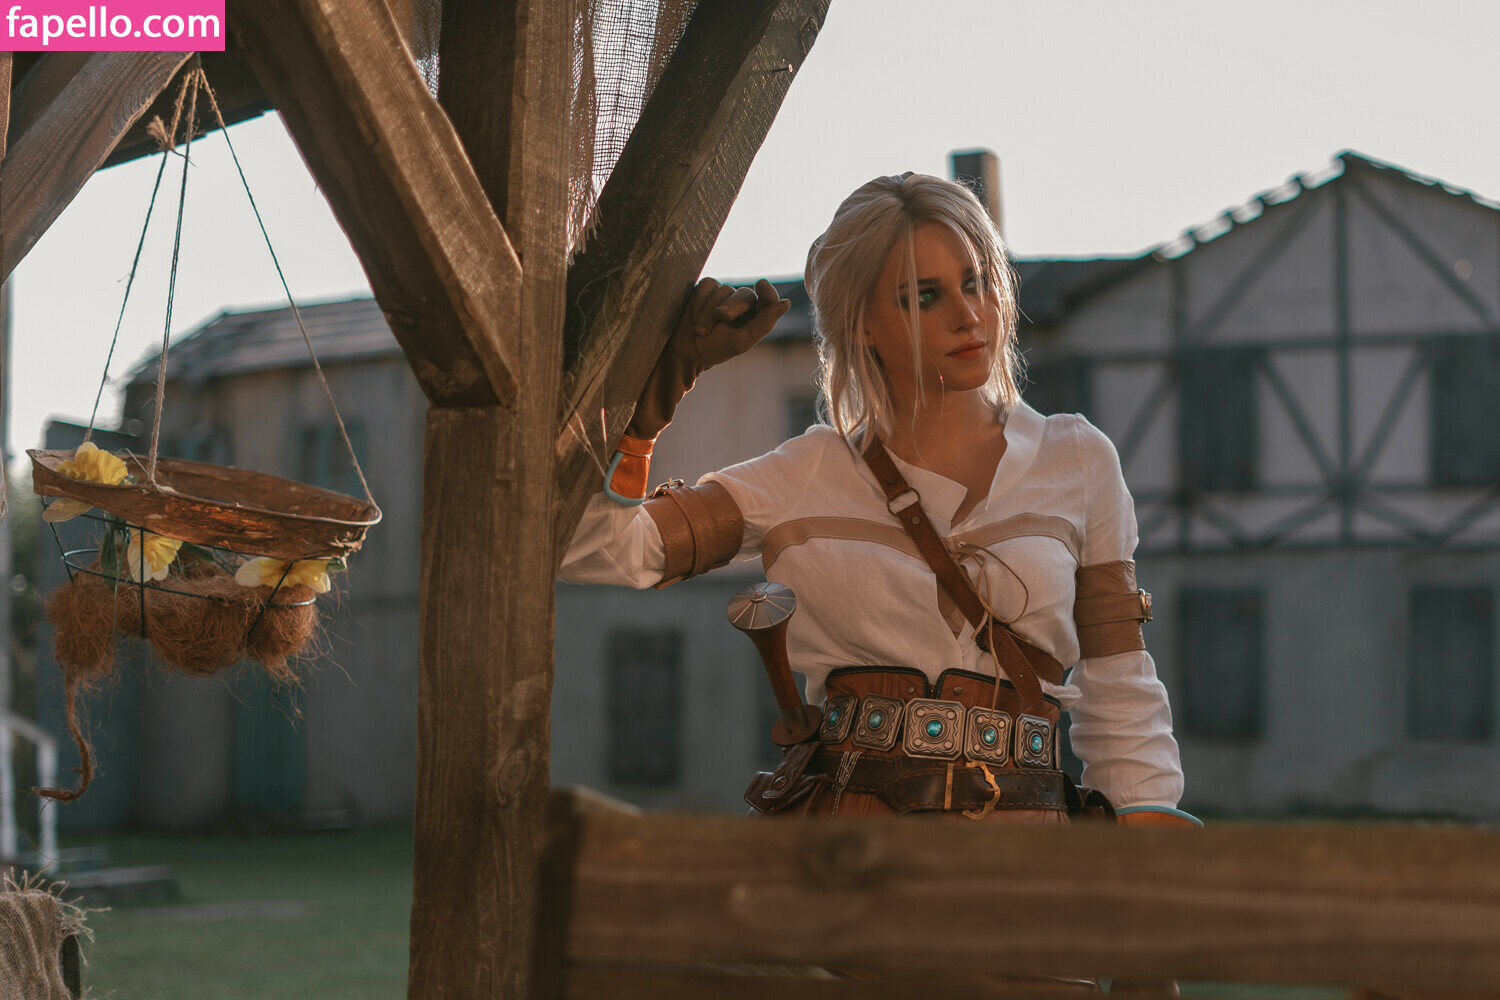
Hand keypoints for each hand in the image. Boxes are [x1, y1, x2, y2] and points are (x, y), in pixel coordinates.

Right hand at [627, 277, 790, 440]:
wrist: (684, 350)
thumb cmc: (715, 348)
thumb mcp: (741, 341)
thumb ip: (764, 323)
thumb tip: (786, 303)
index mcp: (756, 315)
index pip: (768, 298)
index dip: (768, 292)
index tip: (761, 285)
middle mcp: (742, 301)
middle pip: (745, 294)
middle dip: (733, 305)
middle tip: (721, 318)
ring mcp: (723, 293)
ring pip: (724, 289)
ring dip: (711, 310)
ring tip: (700, 330)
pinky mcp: (705, 288)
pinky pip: (708, 285)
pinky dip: (701, 300)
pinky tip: (694, 317)